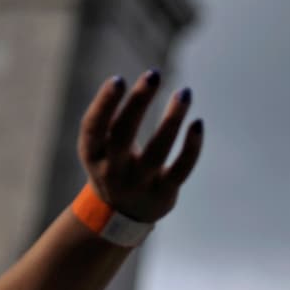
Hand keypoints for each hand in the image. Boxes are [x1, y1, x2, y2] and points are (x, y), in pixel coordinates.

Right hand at [77, 70, 203, 222]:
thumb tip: (145, 85)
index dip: (104, 103)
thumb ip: (113, 119)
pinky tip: (197, 123)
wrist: (121, 215)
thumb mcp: (101, 146)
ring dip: (172, 119)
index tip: (118, 79)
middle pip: (124, 134)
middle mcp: (111, 170)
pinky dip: (191, 147)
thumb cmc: (111, 164)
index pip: (93, 127)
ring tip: (184, 92)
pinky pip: (180, 169)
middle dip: (138, 103)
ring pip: (157, 151)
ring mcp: (138, 183)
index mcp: (91, 154)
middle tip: (154, 74)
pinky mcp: (163, 193)